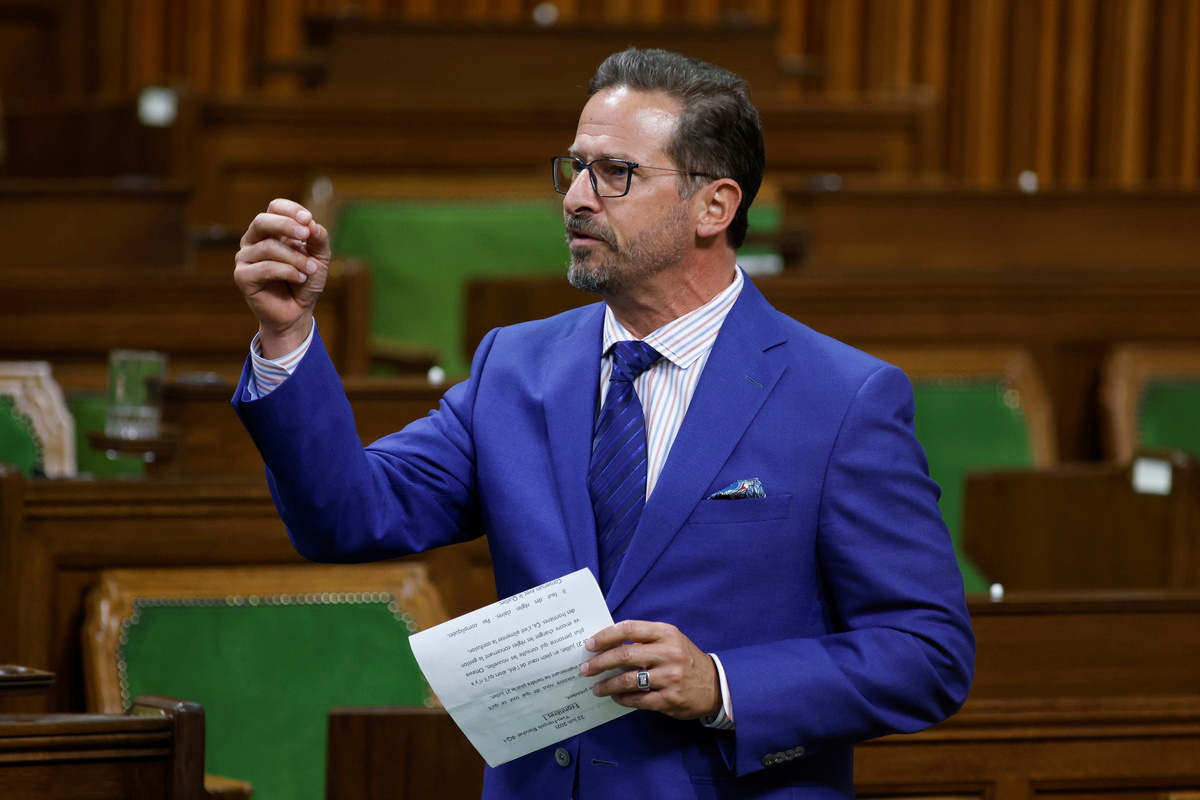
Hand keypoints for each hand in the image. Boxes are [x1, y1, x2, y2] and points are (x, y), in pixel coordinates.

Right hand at [233, 198, 331, 356]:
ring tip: (310, 270)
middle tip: (306, 234)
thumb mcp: (320, 258)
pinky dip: (288, 272)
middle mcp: (253, 241)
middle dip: (286, 225)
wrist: (297, 312)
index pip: (274, 207)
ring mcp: (245, 258)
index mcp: (270, 231)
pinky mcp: (242, 276)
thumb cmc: (305, 281)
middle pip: (262, 220)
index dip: (290, 209)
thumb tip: (312, 224)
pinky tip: (300, 278)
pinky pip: (265, 267)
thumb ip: (318, 239)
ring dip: (295, 258)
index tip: (308, 219)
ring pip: (268, 247)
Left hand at [580, 619, 720, 720]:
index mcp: (666, 633)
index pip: (629, 629)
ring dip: (607, 684)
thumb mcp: (671, 640)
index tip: (590, 644)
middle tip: (586, 669)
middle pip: (624, 655)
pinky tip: (615, 697)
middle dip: (600, 663)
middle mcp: (668, 653)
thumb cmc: (686, 659)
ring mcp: (669, 677)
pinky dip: (622, 698)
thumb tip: (608, 644)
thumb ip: (645, 640)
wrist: (715, 685)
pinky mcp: (669, 698)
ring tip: (596, 687)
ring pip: (628, 680)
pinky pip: (638, 700)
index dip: (606, 636)